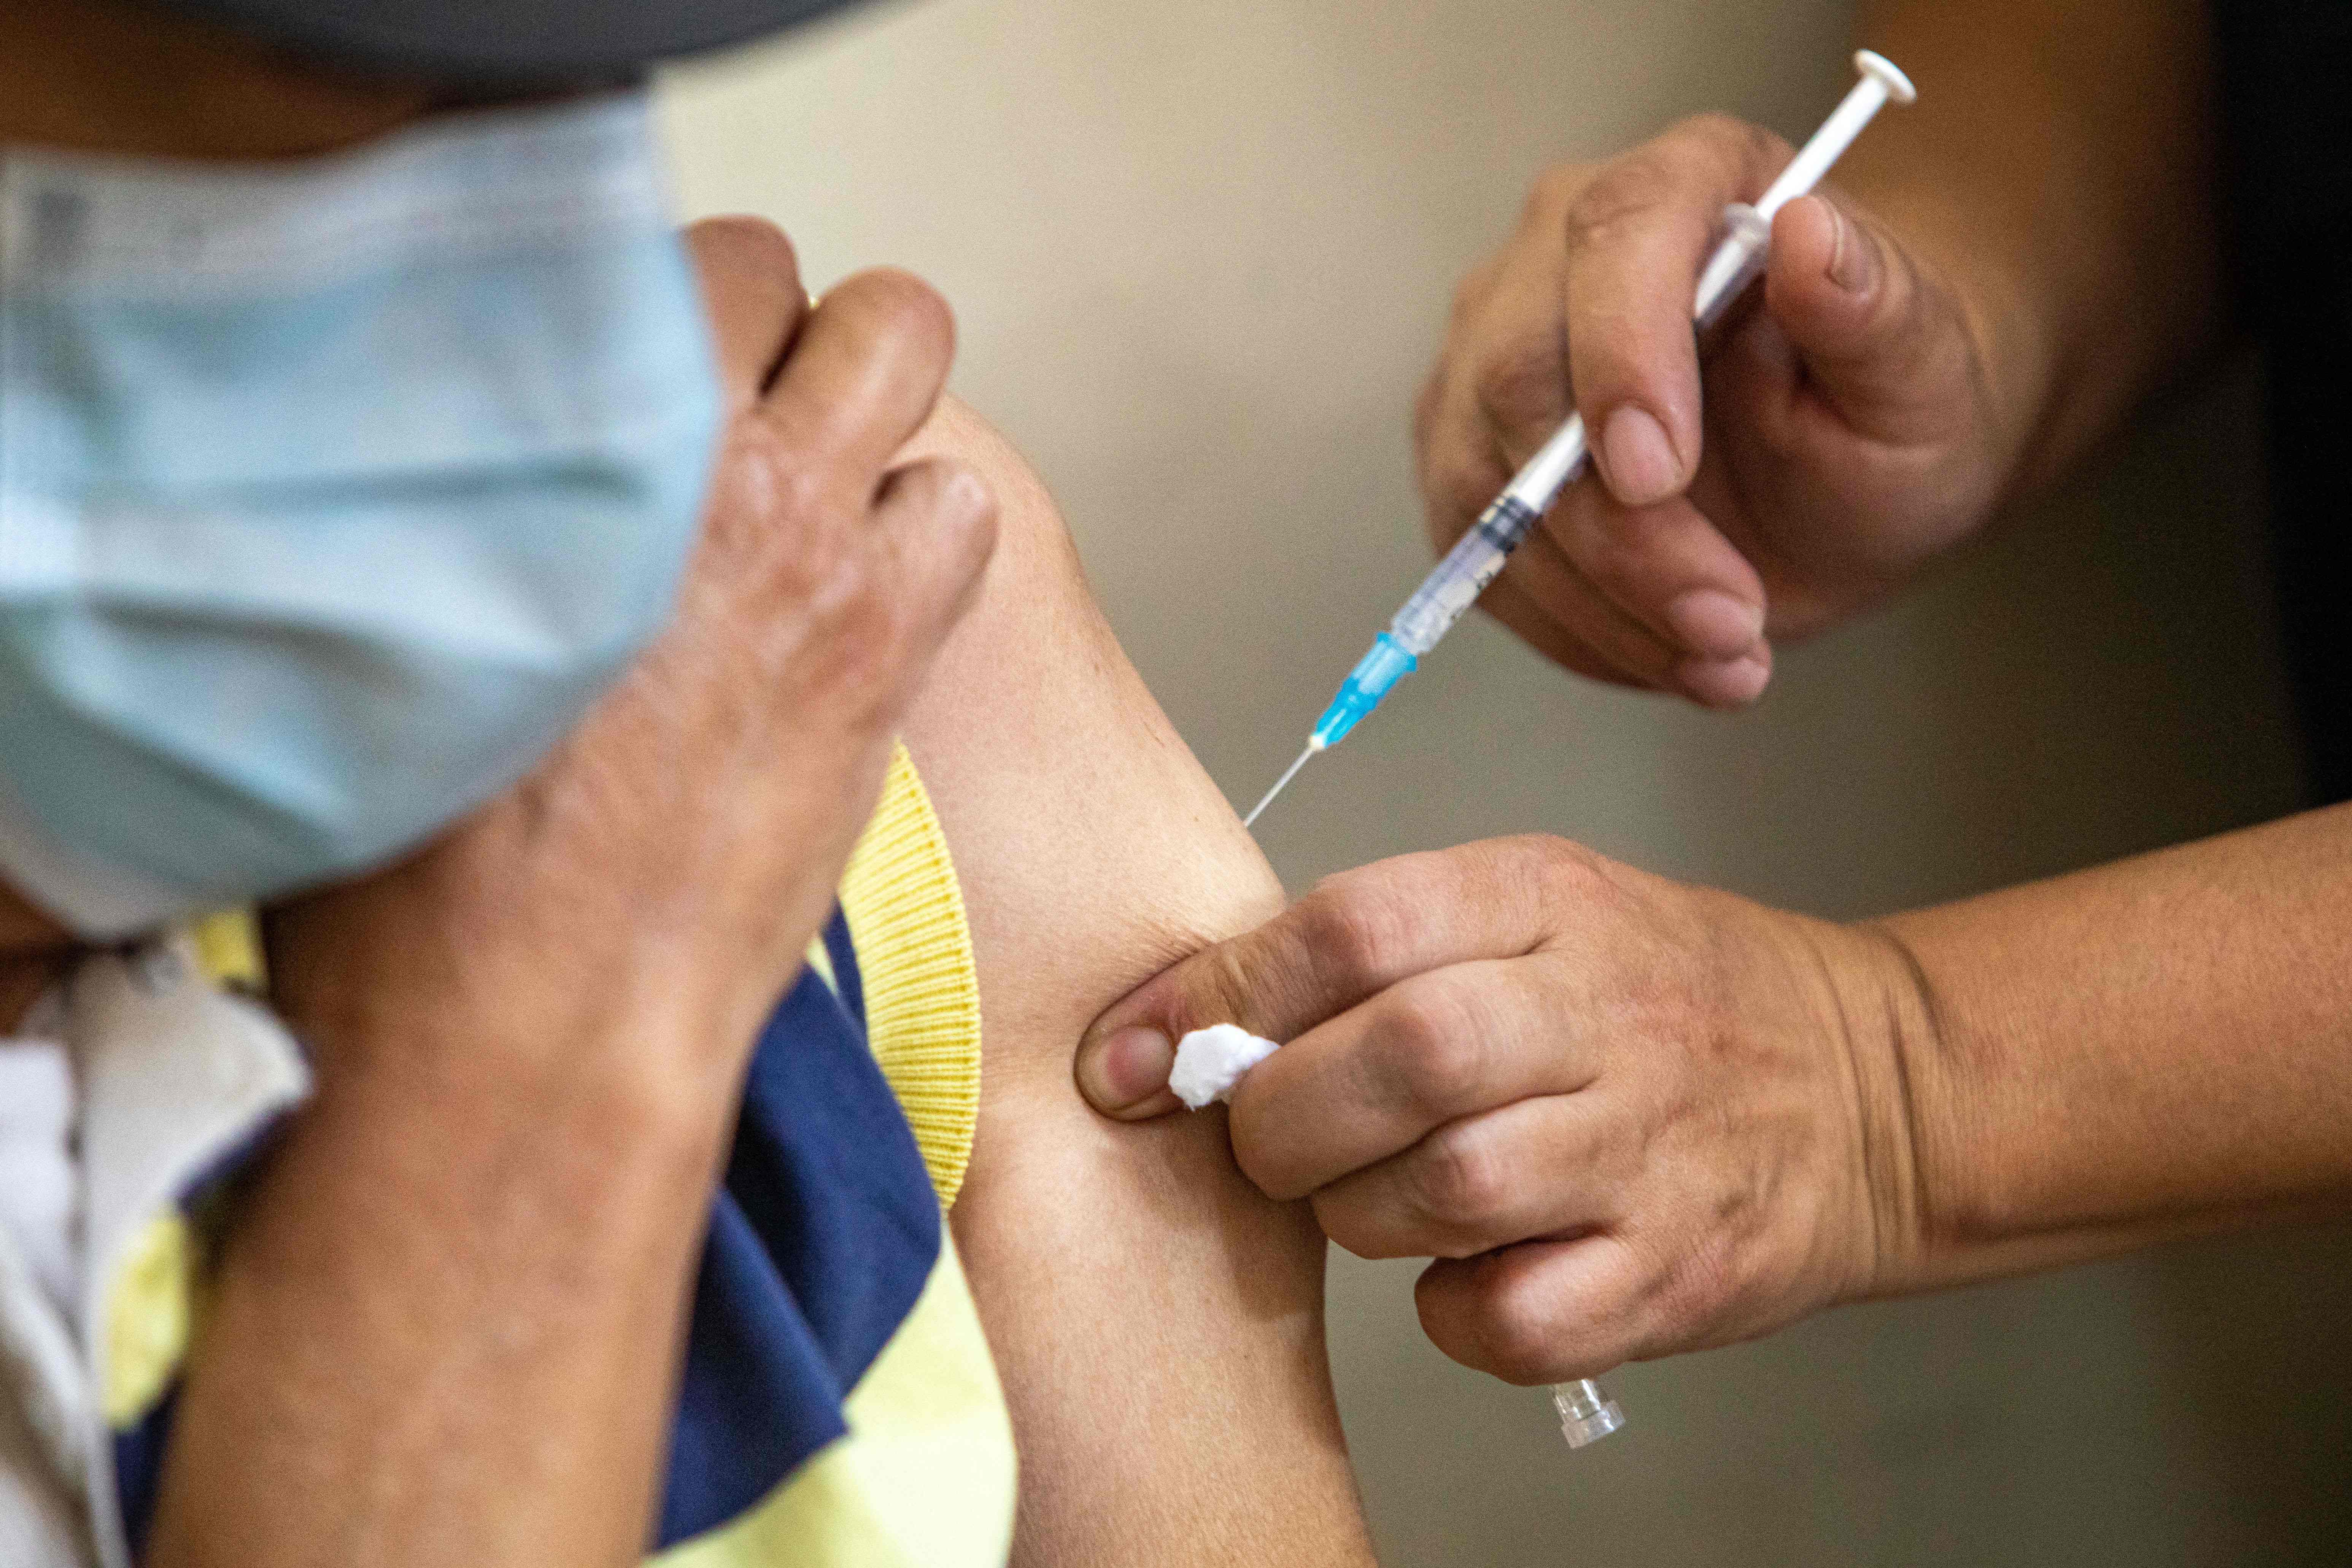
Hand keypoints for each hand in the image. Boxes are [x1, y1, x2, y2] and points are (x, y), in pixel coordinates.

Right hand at [268, 217, 998, 1095]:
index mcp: (575, 444)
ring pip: (908, 363)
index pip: (665, 253)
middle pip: (800, 279)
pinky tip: (851, 588)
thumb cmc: (425, 852)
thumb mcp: (389, 617)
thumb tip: (518, 439)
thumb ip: (476, 495)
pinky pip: (959, 508)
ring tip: (805, 491)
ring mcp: (818, 556)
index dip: (659, 301)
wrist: (530, 1010)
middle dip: (779, 322)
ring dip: (867, 413)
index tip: (642, 353)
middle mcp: (711, 470)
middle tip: (733, 400)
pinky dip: (921, 527)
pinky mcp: (885, 653)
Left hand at [1075, 836, 1927, 1381]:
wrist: (1865, 1088)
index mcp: (1547, 899)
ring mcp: (1651, 1148)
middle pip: (1400, 1055)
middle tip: (1267, 1141)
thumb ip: (1367, 953)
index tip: (1136, 1054)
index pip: (1355, 926)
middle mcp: (1605, 1013)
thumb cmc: (1651, 998)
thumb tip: (1168, 1033)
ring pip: (1442, 1191)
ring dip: (1359, 1212)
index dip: (1219, 996)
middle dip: (1281, 1117)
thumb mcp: (1530, 911)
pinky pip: (1511, 1318)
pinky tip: (1464, 1270)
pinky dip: (1452, 1310)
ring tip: (1373, 1196)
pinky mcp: (1678, 1272)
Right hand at [1416, 114, 2014, 706]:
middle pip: (1520, 383)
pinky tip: (1671, 652)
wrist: (1854, 473)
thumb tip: (1809, 233)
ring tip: (1727, 656)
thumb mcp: (1923, 369)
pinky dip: (1577, 631)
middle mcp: (1559, 257)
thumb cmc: (1891, 404)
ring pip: (1482, 490)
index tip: (1657, 477)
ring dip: (1601, 603)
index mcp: (1687, 186)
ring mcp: (1492, 362)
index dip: (1619, 353)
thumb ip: (1873, 304)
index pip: (1614, 234)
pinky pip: (1482, 562)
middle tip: (1730, 621)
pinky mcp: (1470, 465)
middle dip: (1617, 531)